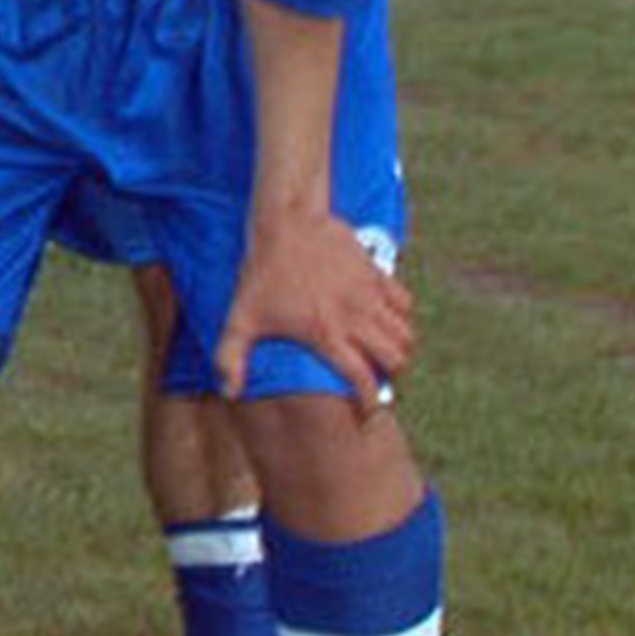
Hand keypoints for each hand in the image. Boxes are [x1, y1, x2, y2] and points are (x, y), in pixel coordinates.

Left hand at [213, 207, 415, 409]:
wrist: (284, 223)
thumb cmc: (260, 273)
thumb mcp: (239, 316)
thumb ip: (231, 357)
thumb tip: (229, 392)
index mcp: (325, 333)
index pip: (361, 378)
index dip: (368, 401)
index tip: (366, 412)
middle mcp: (354, 317)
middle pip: (395, 358)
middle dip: (390, 374)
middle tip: (378, 376)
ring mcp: (368, 294)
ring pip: (405, 333)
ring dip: (398, 347)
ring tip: (383, 351)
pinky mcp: (376, 273)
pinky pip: (405, 301)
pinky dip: (401, 315)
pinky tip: (385, 319)